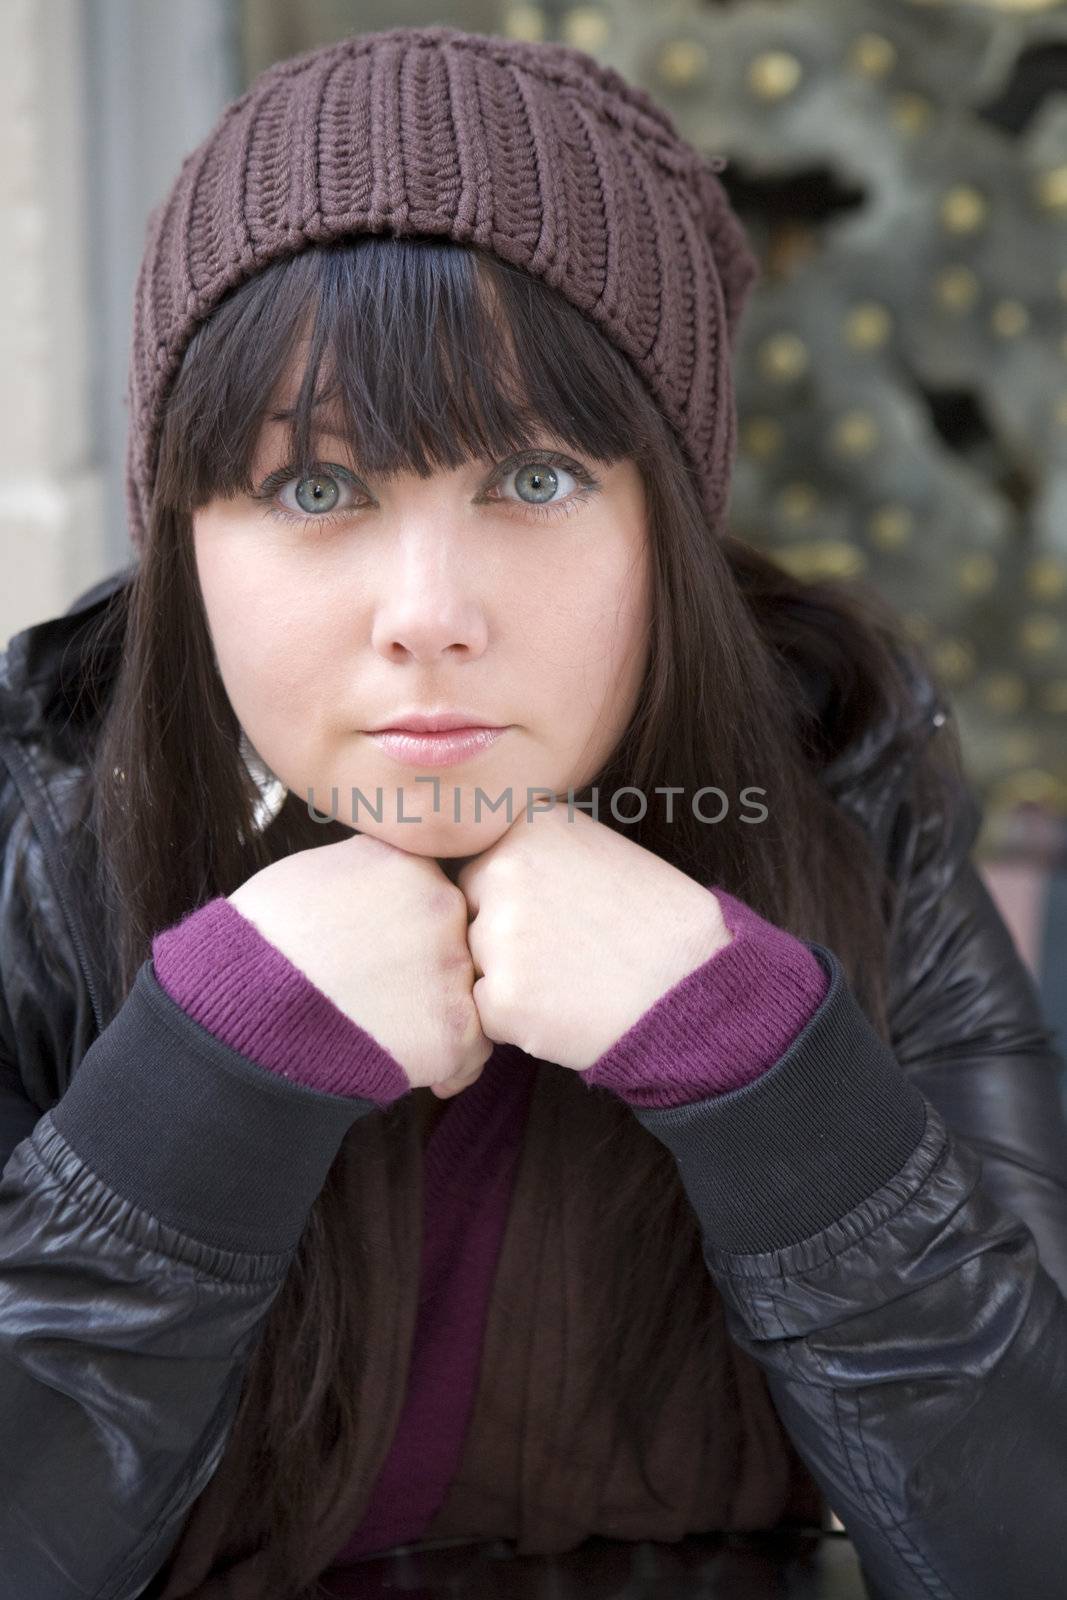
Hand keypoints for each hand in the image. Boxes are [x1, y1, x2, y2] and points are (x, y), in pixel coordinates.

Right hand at [227, 833, 491, 1096]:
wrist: (246, 1008)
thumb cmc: (263, 940)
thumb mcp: (318, 871)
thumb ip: (372, 870)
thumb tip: (388, 880)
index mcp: (413, 863)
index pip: (438, 896)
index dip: (416, 931)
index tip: (390, 955)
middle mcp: (445, 906)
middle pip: (460, 941)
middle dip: (434, 971)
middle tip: (390, 999)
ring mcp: (454, 966)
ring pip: (473, 994)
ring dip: (443, 1017)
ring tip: (396, 1034)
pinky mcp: (456, 1028)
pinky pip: (474, 1049)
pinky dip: (450, 1064)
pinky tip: (418, 1068)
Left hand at [455, 803, 731, 1071]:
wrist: (698, 988)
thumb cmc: (656, 923)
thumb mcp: (600, 851)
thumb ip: (537, 850)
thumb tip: (480, 864)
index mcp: (530, 825)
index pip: (481, 867)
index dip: (515, 899)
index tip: (559, 916)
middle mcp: (504, 869)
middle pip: (471, 913)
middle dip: (504, 937)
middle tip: (567, 952)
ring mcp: (500, 934)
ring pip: (475, 962)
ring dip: (509, 978)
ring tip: (573, 978)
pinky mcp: (502, 997)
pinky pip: (485, 1010)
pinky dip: (516, 1019)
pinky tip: (568, 1008)